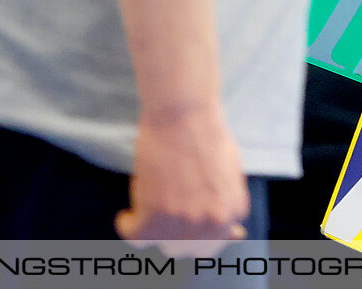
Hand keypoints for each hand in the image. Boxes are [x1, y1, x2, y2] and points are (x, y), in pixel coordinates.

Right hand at [117, 100, 249, 245]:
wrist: (183, 111)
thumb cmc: (206, 131)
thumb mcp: (231, 171)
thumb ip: (229, 204)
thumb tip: (234, 233)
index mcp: (233, 211)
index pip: (211, 243)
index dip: (193, 233)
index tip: (181, 223)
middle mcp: (211, 223)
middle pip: (185, 249)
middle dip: (173, 233)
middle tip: (162, 212)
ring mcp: (182, 222)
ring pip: (159, 243)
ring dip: (151, 228)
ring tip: (148, 201)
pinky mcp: (152, 214)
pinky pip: (132, 234)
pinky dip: (127, 224)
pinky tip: (127, 212)